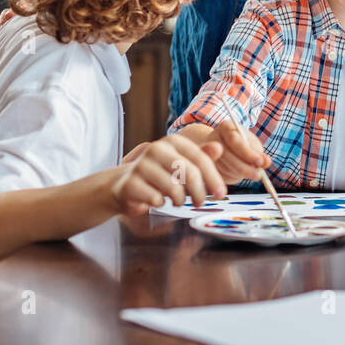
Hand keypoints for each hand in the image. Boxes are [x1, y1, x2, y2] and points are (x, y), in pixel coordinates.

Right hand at [110, 134, 227, 215]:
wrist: (123, 185)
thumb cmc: (158, 175)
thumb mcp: (181, 164)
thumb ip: (201, 157)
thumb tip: (219, 148)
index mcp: (173, 141)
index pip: (201, 159)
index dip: (214, 179)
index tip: (222, 194)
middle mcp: (157, 149)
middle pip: (190, 173)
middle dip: (200, 193)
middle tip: (200, 203)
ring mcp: (141, 165)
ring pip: (174, 187)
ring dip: (180, 200)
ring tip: (177, 201)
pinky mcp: (130, 183)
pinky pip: (155, 198)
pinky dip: (161, 203)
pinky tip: (158, 200)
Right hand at [205, 121, 269, 183]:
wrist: (220, 144)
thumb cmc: (240, 142)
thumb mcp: (250, 142)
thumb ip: (258, 151)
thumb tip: (266, 162)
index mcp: (225, 127)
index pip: (235, 141)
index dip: (247, 153)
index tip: (260, 162)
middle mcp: (213, 139)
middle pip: (228, 157)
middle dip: (246, 168)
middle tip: (259, 175)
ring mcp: (207, 154)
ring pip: (226, 169)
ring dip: (241, 174)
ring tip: (252, 173)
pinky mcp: (208, 166)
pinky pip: (222, 177)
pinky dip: (234, 178)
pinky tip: (239, 174)